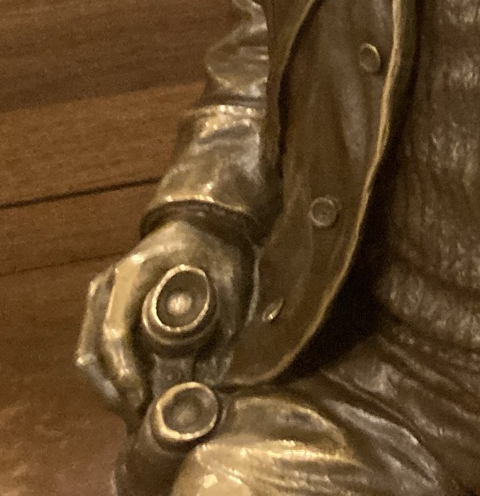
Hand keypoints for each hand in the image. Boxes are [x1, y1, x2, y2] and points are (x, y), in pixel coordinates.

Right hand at [76, 218, 248, 419]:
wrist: (203, 222)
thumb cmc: (217, 250)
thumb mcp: (228, 284)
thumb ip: (220, 329)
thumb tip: (208, 381)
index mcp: (134, 274)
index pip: (115, 333)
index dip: (125, 373)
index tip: (141, 401)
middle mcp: (106, 286)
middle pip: (92, 351)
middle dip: (114, 391)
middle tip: (138, 419)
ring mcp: (100, 295)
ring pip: (89, 354)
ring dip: (109, 388)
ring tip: (135, 413)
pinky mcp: (103, 306)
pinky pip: (96, 346)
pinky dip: (110, 374)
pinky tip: (132, 392)